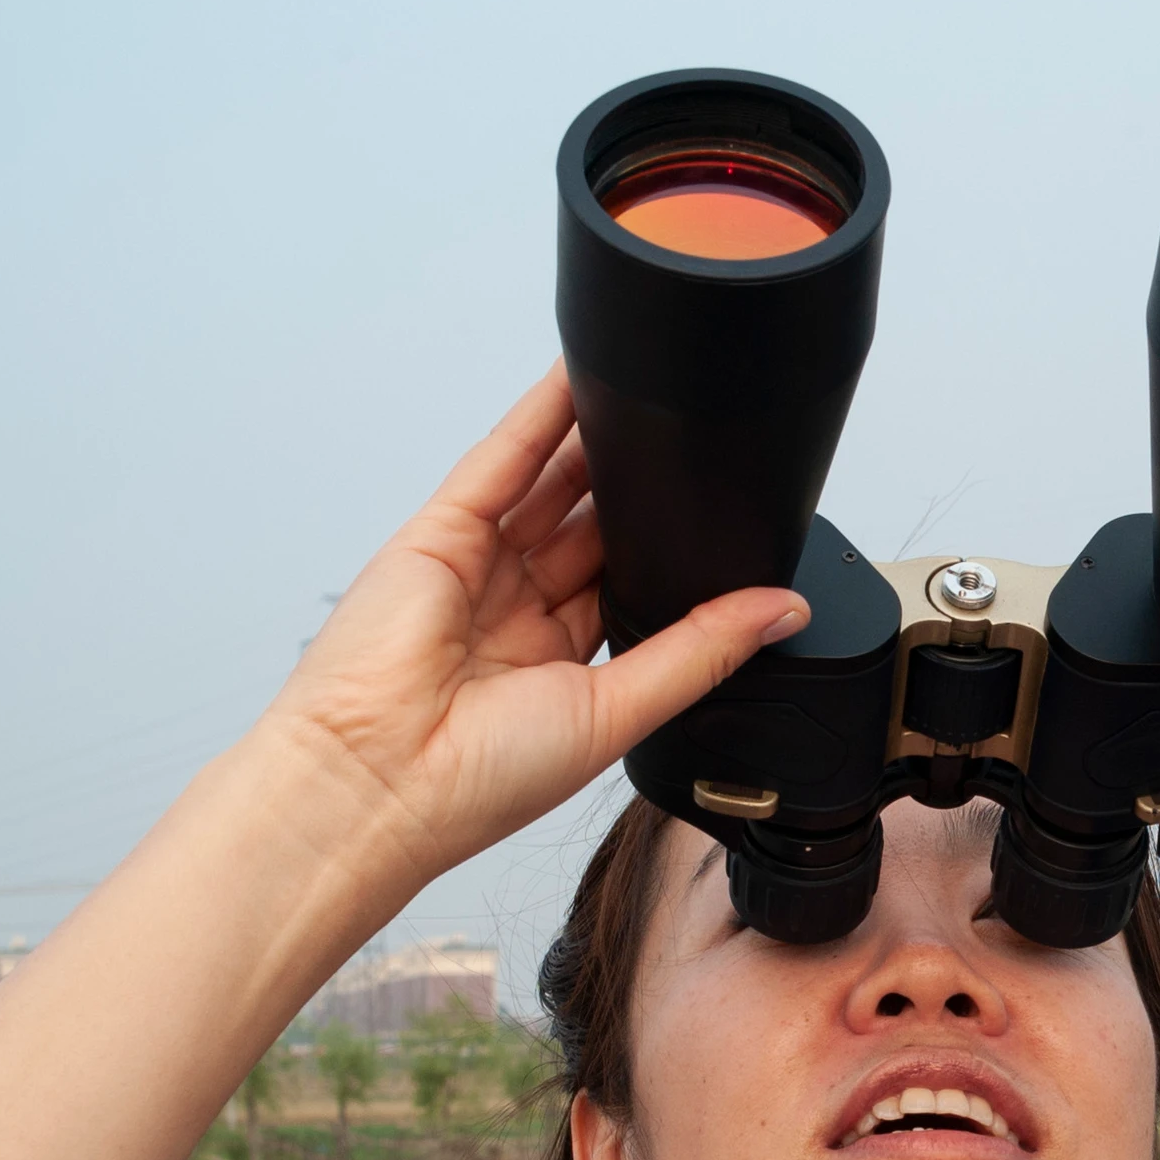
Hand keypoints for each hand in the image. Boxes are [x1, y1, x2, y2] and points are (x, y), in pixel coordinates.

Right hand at [259, 363, 809, 888]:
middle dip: (638, 493)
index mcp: (558, 669)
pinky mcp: (441, 532)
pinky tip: (582, 378)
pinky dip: (542, 416)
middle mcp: (516, 615)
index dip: (669, 554)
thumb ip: (700, 651)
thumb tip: (783, 611)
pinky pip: (502, 460)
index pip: (625, 590)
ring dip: (598, 440)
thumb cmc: (477, 781)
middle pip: (592, 530)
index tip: (723, 519)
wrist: (376, 779)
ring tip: (656, 395)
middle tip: (699, 446)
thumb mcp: (618, 711)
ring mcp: (478, 569)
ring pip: (552, 485)